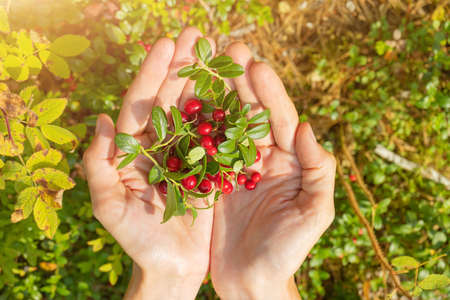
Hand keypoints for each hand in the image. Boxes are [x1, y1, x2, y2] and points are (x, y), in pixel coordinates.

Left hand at [83, 28, 215, 299]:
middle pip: (170, 99)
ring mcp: (187, 154)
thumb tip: (102, 119)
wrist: (172, 268)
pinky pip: (218, 136)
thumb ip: (98, 166)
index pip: (142, 104)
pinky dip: (226, 113)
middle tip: (197, 35)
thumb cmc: (138, 242)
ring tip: (218, 53)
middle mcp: (161, 146)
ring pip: (196, 112)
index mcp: (134, 150)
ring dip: (205, 82)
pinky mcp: (210, 168)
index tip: (168, 43)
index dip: (153, 73)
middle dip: (182, 66)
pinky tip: (236, 90)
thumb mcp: (110, 207)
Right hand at [210, 43, 335, 298]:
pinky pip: (204, 148)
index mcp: (289, 162)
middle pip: (252, 113)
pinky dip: (196, 125)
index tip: (255, 64)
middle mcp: (262, 158)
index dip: (269, 91)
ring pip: (226, 124)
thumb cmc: (287, 251)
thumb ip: (318, 170)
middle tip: (228, 49)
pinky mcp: (212, 180)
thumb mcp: (314, 213)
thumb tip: (305, 127)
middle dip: (241, 81)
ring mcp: (235, 167)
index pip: (280, 118)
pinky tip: (184, 103)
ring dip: (216, 94)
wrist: (253, 281)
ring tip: (204, 66)